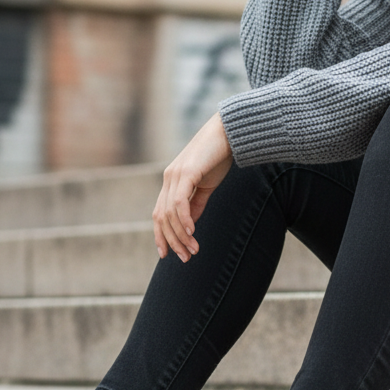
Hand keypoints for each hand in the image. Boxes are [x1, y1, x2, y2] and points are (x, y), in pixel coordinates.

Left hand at [152, 113, 233, 261]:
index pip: (160, 213)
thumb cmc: (219, 155)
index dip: (161, 235)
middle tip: (185, 258)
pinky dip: (184, 220)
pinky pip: (180, 202)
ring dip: (181, 235)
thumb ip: (196, 203)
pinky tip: (191, 232)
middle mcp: (168, 178)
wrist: (229, 131)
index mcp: (171, 181)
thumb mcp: (206, 184)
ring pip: (170, 213)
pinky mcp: (186, 173)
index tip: (168, 254)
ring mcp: (175, 175)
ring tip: (193, 250)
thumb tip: (190, 225)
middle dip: (171, 241)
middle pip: (161, 217)